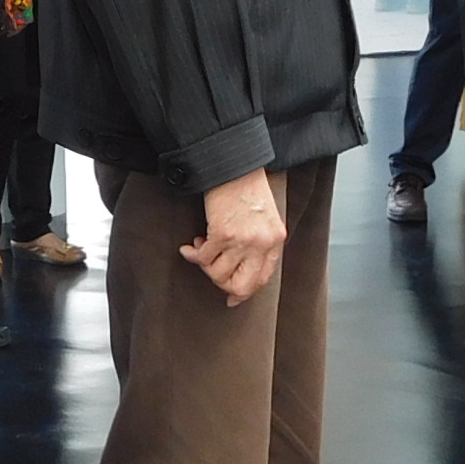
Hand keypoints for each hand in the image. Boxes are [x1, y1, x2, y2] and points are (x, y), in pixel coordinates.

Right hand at [181, 169, 286, 306]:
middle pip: (241, 285)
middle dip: (222, 284)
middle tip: (211, 272)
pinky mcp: (223, 233)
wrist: (235, 164)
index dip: (244, 292)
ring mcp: (243, 240)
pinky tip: (189, 247)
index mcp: (275, 240)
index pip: (262, 279)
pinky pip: (203, 258)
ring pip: (218, 274)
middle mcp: (262, 244)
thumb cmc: (247, 187)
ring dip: (204, 265)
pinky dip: (192, 255)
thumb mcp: (263, 217)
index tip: (232, 299)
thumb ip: (259, 242)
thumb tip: (241, 267)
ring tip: (201, 249)